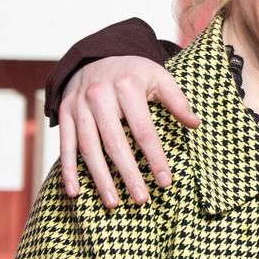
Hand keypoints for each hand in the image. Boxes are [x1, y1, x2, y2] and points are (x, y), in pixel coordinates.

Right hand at [57, 56, 196, 206]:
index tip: (166, 182)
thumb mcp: (159, 77)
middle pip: (115, 143)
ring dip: (100, 178)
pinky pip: (64, 145)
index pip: (144, 131)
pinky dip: (67, 169)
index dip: (155, 158)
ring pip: (88, 148)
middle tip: (141, 200)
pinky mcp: (64, 113)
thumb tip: (195, 124)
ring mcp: (78, 106)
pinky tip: (74, 192)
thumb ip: (177, 100)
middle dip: (128, 174)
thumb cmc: (134, 72)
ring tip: (113, 203)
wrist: (95, 55)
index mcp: (127, 88)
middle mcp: (99, 96)